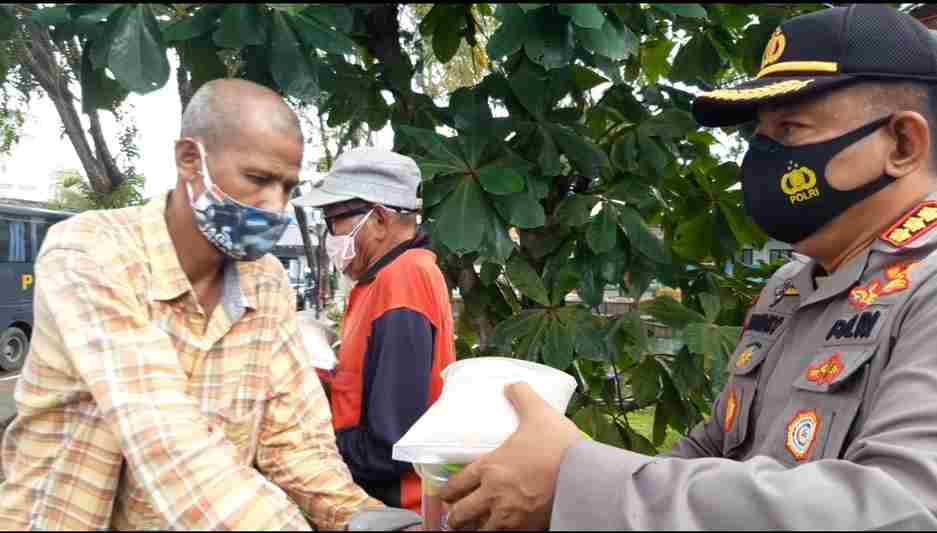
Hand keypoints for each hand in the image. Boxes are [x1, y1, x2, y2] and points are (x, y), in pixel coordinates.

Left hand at [440, 382, 583, 529]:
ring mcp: (510, 517)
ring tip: (477, 527)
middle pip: (461, 515)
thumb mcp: (538, 413)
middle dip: (455, 517)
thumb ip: (522, 396)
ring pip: (480, 532)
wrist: (586, 475)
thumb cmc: (559, 445)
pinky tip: (504, 529)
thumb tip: (511, 385)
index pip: (456, 485)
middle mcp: (494, 496)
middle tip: (455, 516)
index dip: (448, 491)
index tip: (447, 494)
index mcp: (490, 468)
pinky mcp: (528, 529)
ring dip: (476, 529)